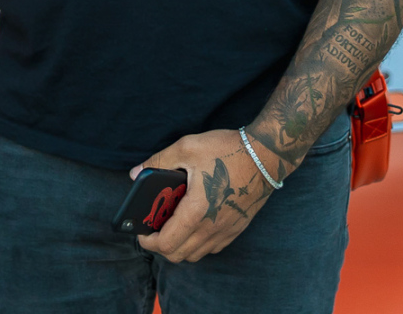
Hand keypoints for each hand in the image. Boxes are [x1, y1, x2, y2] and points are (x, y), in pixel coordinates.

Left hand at [133, 129, 278, 262]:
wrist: (266, 155)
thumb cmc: (227, 150)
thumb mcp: (187, 147)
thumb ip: (159, 161)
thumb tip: (136, 173)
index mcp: (196, 211)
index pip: (166, 243)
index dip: (148, 242)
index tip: (141, 232)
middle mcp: (212, 227)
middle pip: (178, 255)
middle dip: (160, 247)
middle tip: (153, 228)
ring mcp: (226, 231)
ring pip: (195, 255)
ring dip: (179, 247)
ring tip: (172, 226)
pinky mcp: (236, 228)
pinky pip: (212, 248)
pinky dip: (197, 244)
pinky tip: (194, 224)